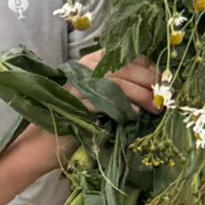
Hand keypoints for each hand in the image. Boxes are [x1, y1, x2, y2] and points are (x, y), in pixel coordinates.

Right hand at [16, 52, 162, 173]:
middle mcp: (84, 70)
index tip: (162, 83)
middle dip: (150, 82)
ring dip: (142, 95)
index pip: (127, 56)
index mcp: (90, 65)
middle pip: (126, 66)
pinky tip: (134, 115)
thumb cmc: (73, 126)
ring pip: (119, 81)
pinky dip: (123, 107)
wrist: (40, 148)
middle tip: (163, 99)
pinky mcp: (74, 104)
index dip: (148, 67)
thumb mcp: (99, 103)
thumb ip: (119, 92)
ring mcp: (78, 86)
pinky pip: (105, 100)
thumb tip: (154, 91)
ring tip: (155, 110)